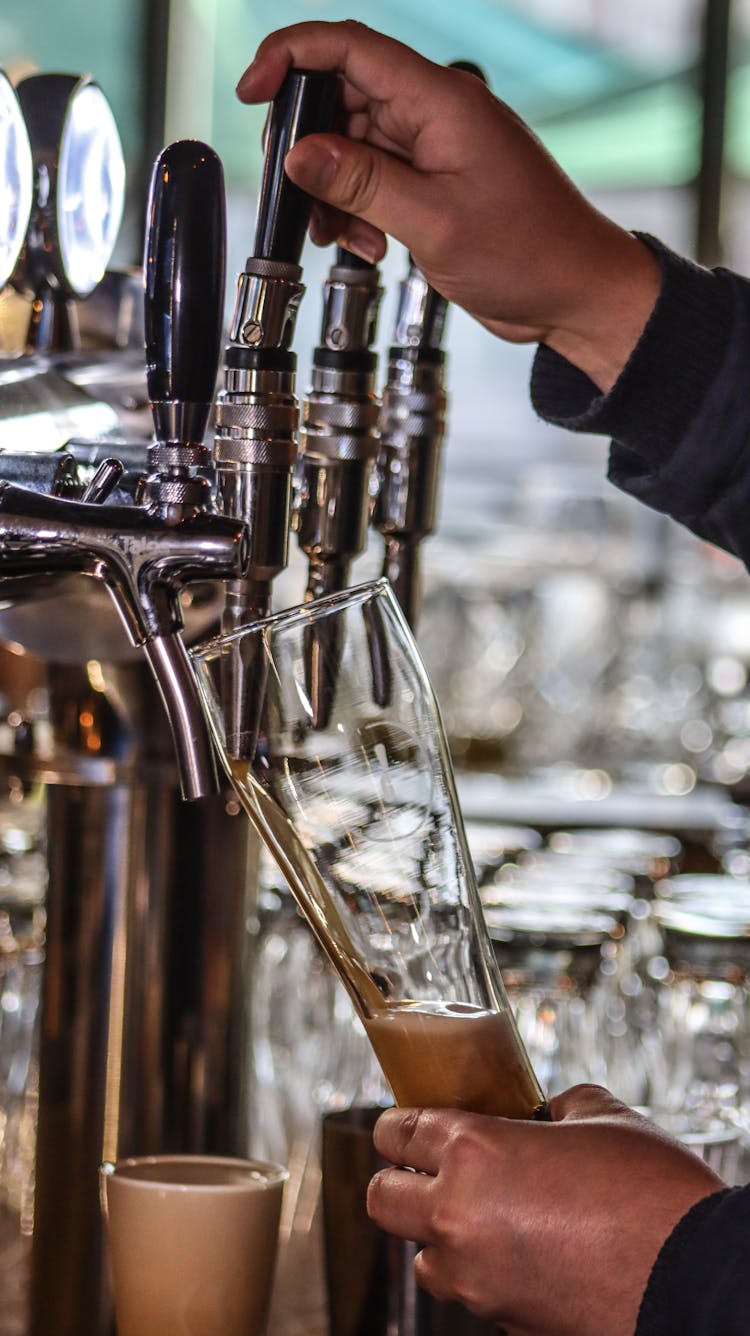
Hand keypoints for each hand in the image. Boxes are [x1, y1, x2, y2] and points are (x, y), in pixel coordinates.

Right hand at [236, 21, 660, 390]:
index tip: (253, 91)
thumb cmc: (529, 254)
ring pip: (354, 149)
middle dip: (310, 149)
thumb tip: (299, 155)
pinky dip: (359, 212)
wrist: (574, 294)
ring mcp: (435, 151)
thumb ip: (360, 184)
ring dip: (335, 193)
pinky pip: (376, 183)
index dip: (292, 57)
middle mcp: (436, 116)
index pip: (350, 48)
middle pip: (344, 100)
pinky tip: (370, 245)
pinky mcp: (435, 186)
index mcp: (441, 102)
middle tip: (297, 195)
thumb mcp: (432, 222)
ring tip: (345, 238)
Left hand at [366, 1084, 723, 1335]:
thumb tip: (544, 1115)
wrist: (695, 1279)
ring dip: (441, 1233)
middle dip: (401, 1180)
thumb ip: (557, 1107)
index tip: (411, 1123)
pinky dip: (483, 1270)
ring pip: (423, 1255)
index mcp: (474, 1151)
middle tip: (434, 1168)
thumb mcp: (602, 1117)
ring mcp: (477, 1279)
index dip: (401, 1123)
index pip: (398, 1131)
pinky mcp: (503, 1321)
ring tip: (487, 1215)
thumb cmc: (652, 1192)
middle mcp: (459, 1216)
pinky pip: (470, 1291)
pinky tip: (526, 1250)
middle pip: (384, 1199)